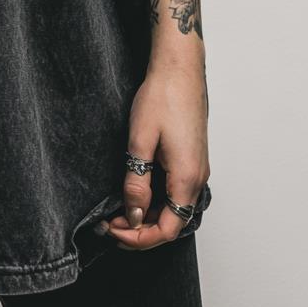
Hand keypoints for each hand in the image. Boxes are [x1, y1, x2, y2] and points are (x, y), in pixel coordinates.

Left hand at [104, 61, 208, 250]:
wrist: (180, 69)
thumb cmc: (162, 97)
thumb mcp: (140, 141)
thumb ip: (137, 182)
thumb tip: (134, 215)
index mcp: (187, 178)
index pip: (168, 229)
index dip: (139, 238)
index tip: (113, 230)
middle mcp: (198, 178)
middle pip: (172, 222)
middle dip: (140, 230)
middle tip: (109, 223)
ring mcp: (197, 168)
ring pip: (174, 208)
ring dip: (148, 215)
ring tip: (118, 210)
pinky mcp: (192, 159)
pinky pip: (176, 191)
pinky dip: (156, 200)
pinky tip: (136, 192)